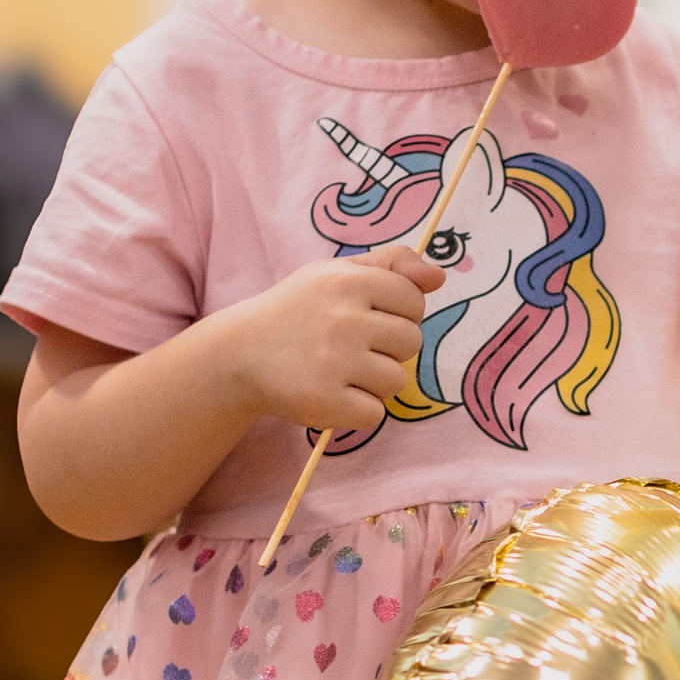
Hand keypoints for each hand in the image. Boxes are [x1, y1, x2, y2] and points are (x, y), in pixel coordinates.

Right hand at [223, 248, 433, 438]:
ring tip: (339, 370)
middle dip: (388, 348)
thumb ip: (392, 265)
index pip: (414, 300)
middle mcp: (342, 318)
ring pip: (395, 380)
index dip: (398, 312)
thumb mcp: (338, 273)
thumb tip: (439, 276)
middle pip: (411, 341)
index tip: (368, 317)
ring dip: (374, 382)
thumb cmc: (300, 310)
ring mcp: (333, 361)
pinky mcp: (324, 401)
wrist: (241, 353)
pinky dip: (357, 411)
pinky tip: (332, 393)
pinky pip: (375, 414)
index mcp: (348, 281)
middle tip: (350, 346)